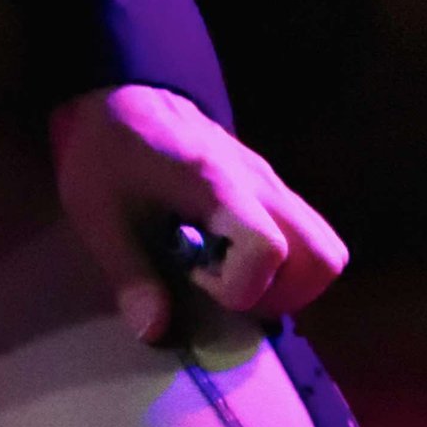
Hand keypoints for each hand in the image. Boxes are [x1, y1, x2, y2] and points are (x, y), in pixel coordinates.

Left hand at [48, 81, 347, 344]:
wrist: (123, 93)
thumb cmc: (107, 151)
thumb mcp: (99, 215)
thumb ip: (130, 274)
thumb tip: (156, 332)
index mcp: (218, 186)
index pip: (269, 249)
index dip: (239, 288)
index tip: (195, 281)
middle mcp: (260, 184)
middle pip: (323, 256)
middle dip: (284, 297)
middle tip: (228, 295)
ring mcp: (273, 184)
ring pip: (326, 248)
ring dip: (291, 284)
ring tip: (233, 281)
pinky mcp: (272, 189)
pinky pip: (308, 235)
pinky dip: (287, 265)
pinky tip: (233, 261)